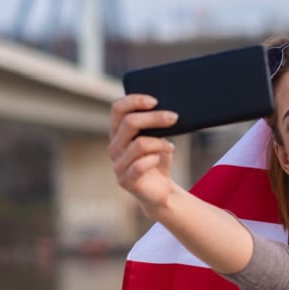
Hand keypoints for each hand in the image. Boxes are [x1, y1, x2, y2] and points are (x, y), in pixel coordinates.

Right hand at [108, 94, 179, 214]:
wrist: (160, 189)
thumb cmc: (158, 159)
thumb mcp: (159, 138)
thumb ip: (157, 125)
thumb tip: (170, 110)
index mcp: (118, 132)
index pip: (118, 108)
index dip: (135, 100)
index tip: (155, 100)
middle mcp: (114, 146)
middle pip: (130, 123)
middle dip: (155, 118)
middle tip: (174, 117)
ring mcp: (117, 164)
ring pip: (139, 143)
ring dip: (160, 142)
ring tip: (170, 146)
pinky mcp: (125, 180)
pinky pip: (141, 165)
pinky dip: (155, 159)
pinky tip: (161, 158)